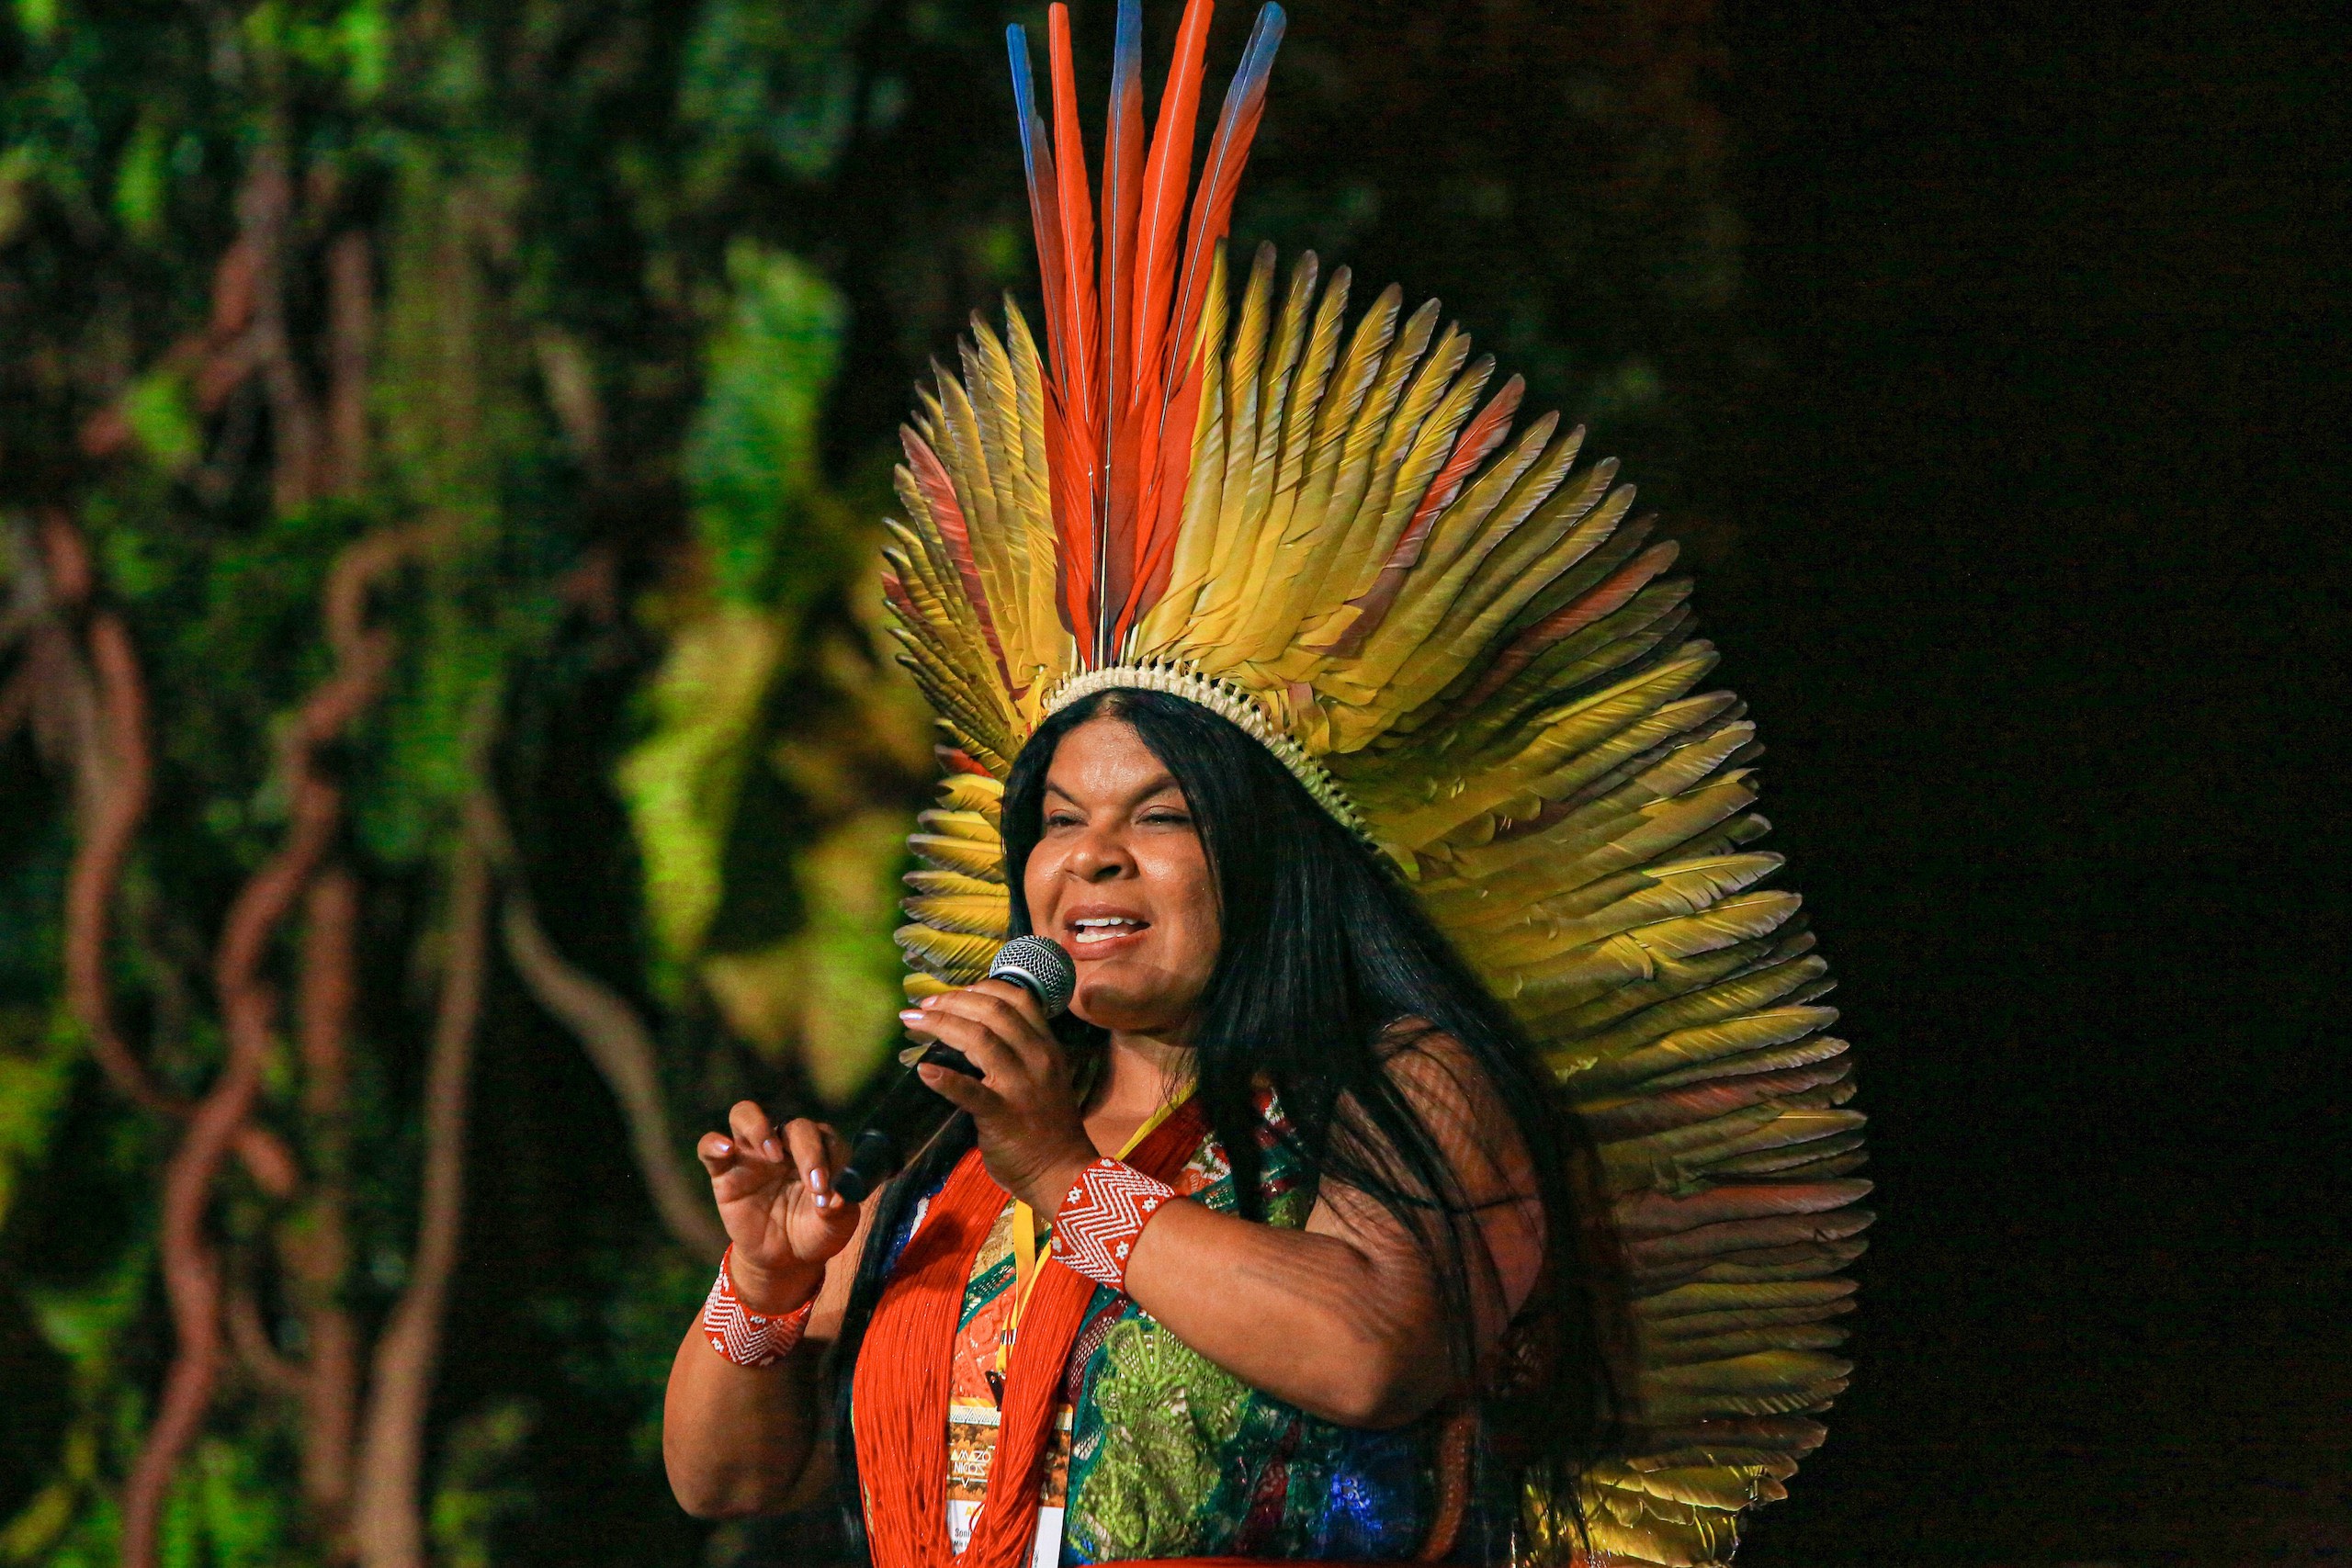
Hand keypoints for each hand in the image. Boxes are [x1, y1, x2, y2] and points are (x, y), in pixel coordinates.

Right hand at [696, 1103, 859, 1313]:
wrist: (783, 1258)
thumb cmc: (814, 1232)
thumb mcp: (834, 1227)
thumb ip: (839, 1210)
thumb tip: (837, 1197)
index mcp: (819, 1151)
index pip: (826, 1138)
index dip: (830, 1158)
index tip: (827, 1190)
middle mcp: (787, 1144)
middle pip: (795, 1126)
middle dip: (808, 1151)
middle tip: (813, 1183)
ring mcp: (753, 1153)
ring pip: (746, 1114)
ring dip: (759, 1127)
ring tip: (771, 1153)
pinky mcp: (724, 1170)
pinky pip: (709, 1146)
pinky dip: (714, 1143)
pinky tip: (726, 1150)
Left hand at [902, 980, 1095, 1212]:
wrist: (1063, 1172)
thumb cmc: (1049, 1127)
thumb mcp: (1045, 1077)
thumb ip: (1020, 1053)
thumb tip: (974, 1030)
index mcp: (1047, 1046)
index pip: (1017, 998)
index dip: (980, 987)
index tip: (953, 993)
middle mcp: (1037, 1058)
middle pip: (992, 1010)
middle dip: (952, 1001)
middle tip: (924, 1007)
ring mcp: (1021, 1086)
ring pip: (979, 1038)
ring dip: (942, 1024)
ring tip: (915, 1024)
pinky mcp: (1003, 1115)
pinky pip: (970, 1092)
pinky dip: (945, 1079)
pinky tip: (924, 1071)